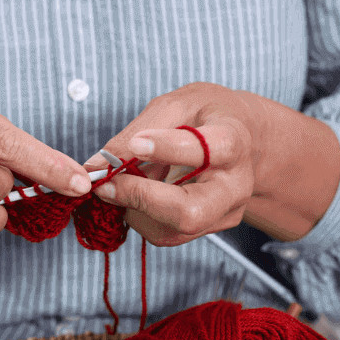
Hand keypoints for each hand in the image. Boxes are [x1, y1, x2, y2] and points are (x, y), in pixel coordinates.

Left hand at [85, 82, 339, 245]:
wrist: (243, 142)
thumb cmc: (207, 117)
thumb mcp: (178, 105)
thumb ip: (138, 130)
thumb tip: (97, 165)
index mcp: (234, 142)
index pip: (207, 150)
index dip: (169, 148)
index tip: (136, 144)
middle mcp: (234, 186)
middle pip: (190, 211)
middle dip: (141, 199)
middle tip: (105, 185)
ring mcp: (223, 215)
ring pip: (172, 229)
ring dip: (134, 209)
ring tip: (121, 182)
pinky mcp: (208, 230)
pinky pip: (166, 235)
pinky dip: (140, 216)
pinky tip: (136, 194)